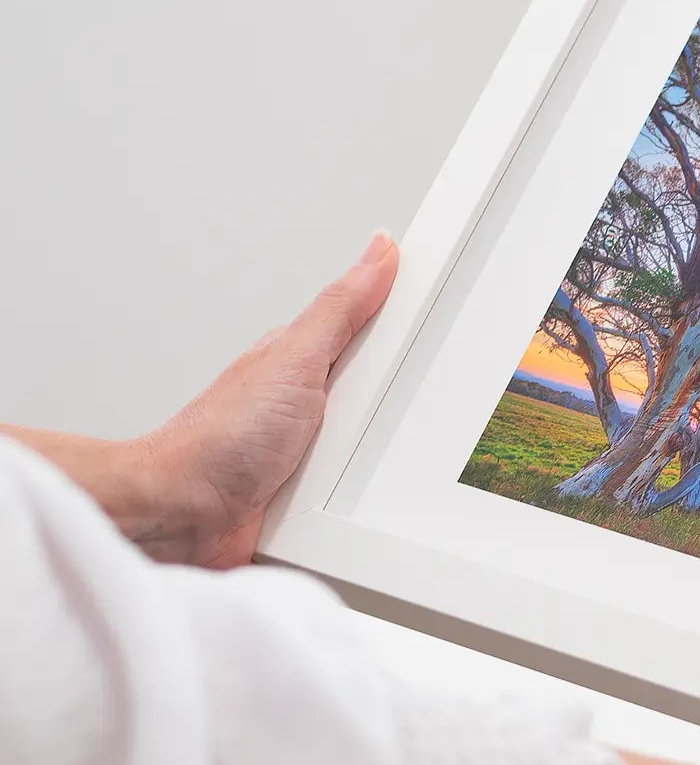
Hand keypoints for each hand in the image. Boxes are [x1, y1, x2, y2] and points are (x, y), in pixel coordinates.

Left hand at [143, 233, 398, 567]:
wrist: (182, 514)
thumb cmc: (218, 438)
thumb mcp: (295, 359)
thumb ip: (341, 308)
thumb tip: (378, 250)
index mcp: (308, 359)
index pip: (378, 332)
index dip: (413, 328)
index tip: (452, 319)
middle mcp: (313, 404)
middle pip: (391, 396)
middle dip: (406, 407)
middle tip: (397, 412)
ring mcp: (317, 453)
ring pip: (382, 449)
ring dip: (384, 463)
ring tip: (366, 464)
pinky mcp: (319, 500)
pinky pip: (365, 496)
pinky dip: (368, 500)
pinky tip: (363, 499)